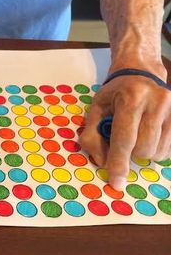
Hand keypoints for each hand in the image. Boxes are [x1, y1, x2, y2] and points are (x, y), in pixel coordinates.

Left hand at [80, 73, 170, 189]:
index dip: (118, 163)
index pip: (125, 139)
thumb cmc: (114, 93)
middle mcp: (156, 101)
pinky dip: (156, 150)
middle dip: (130, 154)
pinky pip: (170, 149)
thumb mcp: (95, 109)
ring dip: (143, 153)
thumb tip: (102, 162)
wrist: (140, 71)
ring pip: (158, 152)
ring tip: (136, 137)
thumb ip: (92, 136)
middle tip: (123, 143)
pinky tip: (148, 136)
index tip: (116, 183)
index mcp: (131, 98)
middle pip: (143, 148)